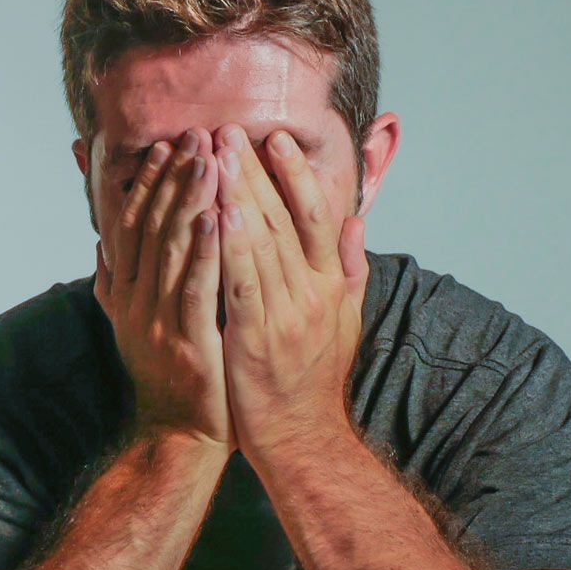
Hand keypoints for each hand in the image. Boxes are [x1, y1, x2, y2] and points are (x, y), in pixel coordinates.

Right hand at [93, 126, 232, 453]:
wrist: (178, 438)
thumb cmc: (170, 379)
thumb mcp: (134, 325)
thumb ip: (116, 282)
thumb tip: (101, 241)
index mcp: (125, 293)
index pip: (130, 226)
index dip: (145, 184)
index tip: (162, 145)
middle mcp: (135, 301)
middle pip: (151, 226)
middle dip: (173, 177)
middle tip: (194, 133)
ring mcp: (158, 321)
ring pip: (172, 248)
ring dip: (190, 198)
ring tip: (208, 157)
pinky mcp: (187, 342)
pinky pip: (196, 287)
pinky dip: (205, 249)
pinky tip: (217, 216)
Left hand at [212, 123, 368, 462]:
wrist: (303, 439)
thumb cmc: (315, 380)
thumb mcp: (345, 320)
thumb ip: (351, 269)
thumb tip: (356, 223)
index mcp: (331, 285)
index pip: (315, 217)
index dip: (295, 175)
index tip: (274, 139)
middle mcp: (313, 293)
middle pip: (282, 219)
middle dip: (253, 171)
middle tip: (227, 130)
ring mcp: (287, 315)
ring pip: (260, 242)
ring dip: (236, 193)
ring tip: (215, 155)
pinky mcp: (256, 338)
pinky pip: (241, 283)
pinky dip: (230, 246)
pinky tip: (215, 213)